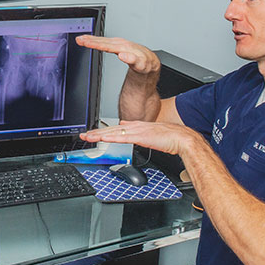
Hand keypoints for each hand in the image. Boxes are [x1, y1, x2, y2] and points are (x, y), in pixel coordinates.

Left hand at [76, 35, 158, 74]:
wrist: (151, 66)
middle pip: (109, 44)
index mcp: (118, 44)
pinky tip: (124, 56)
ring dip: (113, 48)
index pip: (102, 41)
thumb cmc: (134, 57)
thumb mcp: (116, 51)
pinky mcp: (144, 63)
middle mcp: (125, 47)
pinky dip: (131, 58)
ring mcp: (135, 54)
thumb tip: (85, 40)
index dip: (90, 40)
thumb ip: (103, 46)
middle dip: (96, 43)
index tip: (79, 39)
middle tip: (84, 41)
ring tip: (99, 46)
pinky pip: (138, 61)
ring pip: (123, 50)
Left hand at [80, 120, 196, 156]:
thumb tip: (125, 126)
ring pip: (113, 132)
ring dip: (99, 135)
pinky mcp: (140, 136)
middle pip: (111, 130)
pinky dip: (112, 138)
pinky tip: (103, 139)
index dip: (102, 131)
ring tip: (88, 137)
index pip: (115, 128)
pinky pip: (123, 137)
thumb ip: (136, 130)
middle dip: (96, 133)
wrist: (181, 138)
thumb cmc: (169, 137)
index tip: (92, 134)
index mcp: (136, 125)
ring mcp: (136, 131)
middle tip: (83, 135)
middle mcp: (134, 126)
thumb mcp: (149, 133)